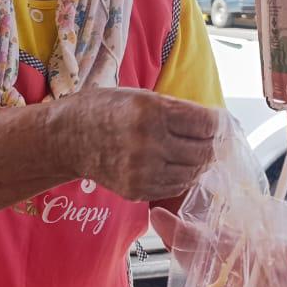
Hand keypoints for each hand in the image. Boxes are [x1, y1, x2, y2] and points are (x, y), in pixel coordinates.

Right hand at [52, 89, 218, 203]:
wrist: (68, 138)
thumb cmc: (104, 110)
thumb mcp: (141, 96)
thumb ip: (176, 110)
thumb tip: (215, 125)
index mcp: (152, 112)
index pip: (206, 124)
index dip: (217, 124)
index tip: (219, 123)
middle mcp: (149, 143)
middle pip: (203, 151)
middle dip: (211, 144)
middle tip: (211, 139)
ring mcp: (142, 171)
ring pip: (192, 172)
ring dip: (198, 162)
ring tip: (193, 152)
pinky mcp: (137, 190)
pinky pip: (174, 187)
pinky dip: (181, 177)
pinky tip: (175, 165)